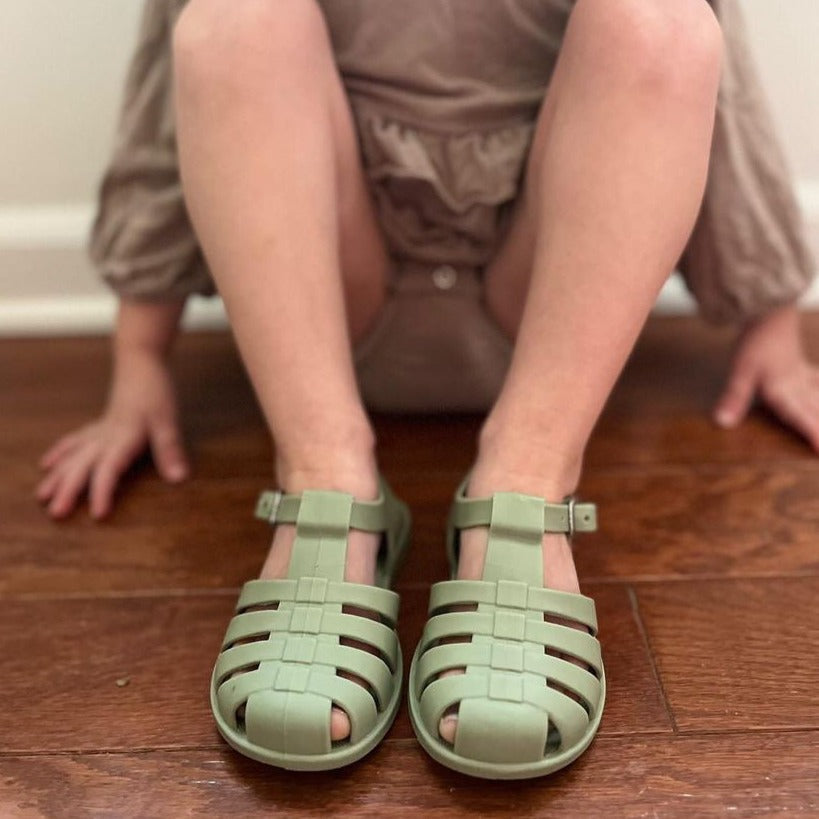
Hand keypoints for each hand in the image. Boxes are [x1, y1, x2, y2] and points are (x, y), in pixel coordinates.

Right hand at [36, 350, 189, 518]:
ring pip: (72, 456)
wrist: (141, 360)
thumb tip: (178, 479)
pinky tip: (47, 464)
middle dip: (68, 490)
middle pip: (82, 466)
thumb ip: (170, 449)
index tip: (97, 515)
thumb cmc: (156, 390)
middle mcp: (106, 437)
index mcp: (123, 438)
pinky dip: (60, 453)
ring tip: (41, 496)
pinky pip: (74, 441)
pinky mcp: (99, 424)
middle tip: (56, 514)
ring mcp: (99, 430)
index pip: (108, 469)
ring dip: (57, 476)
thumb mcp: (168, 420)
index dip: (102, 492)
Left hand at [713, 303, 818, 450]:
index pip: (800, 416)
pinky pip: (818, 385)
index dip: (811, 433)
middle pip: (815, 411)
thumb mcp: (741, 371)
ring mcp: (802, 377)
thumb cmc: (757, 341)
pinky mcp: (801, 369)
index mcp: (784, 390)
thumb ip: (734, 398)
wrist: (770, 312)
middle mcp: (798, 387)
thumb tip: (723, 422)